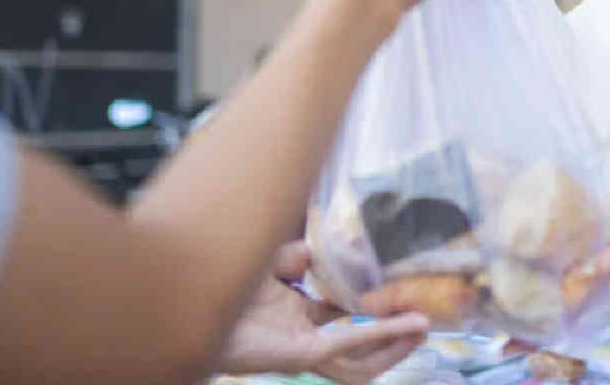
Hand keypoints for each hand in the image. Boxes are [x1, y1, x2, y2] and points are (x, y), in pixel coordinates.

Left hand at [216, 242, 430, 383]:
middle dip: (393, 334)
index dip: (373, 300)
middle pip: (358, 345)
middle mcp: (303, 333)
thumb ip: (304, 253)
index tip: (401, 284)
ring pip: (359, 361)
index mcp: (295, 312)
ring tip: (425, 328)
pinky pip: (347, 345)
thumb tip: (334, 247)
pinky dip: (377, 334)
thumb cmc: (218, 274)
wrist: (184, 292)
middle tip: (425, 318)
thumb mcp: (273, 255)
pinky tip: (406, 324)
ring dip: (393, 345)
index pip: (343, 311)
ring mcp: (303, 349)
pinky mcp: (300, 357)